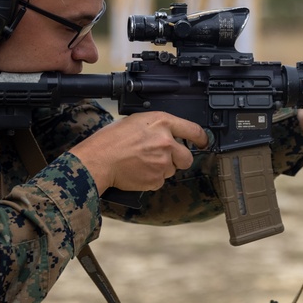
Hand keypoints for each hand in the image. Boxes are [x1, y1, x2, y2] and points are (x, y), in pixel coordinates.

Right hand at [70, 112, 208, 192]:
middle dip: (178, 159)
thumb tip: (167, 133)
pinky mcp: (156, 179)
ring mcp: (163, 162)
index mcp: (161, 123)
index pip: (193, 130)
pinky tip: (137, 172)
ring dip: (161, 169)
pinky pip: (160, 181)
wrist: (98, 160)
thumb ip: (156, 127)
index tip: (203, 142)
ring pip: (171, 170)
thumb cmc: (110, 140)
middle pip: (187, 157)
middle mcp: (166, 142)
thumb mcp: (135, 121)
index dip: (201, 138)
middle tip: (162, 158)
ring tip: (141, 163)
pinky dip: (151, 179)